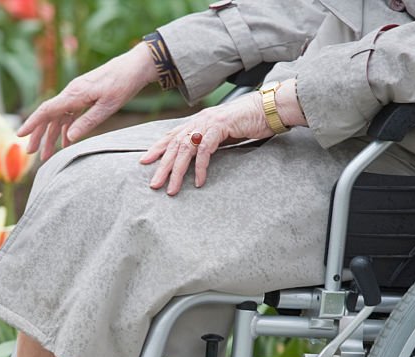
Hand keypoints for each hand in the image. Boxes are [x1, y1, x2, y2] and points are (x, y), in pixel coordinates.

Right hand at [17, 43, 157, 160]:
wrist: (135, 66)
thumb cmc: (123, 85)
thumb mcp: (108, 107)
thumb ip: (88, 122)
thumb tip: (69, 138)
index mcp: (74, 94)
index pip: (47, 110)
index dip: (32, 123)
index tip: (20, 135)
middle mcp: (71, 93)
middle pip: (48, 116)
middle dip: (39, 135)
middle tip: (32, 154)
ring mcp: (77, 94)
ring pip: (58, 117)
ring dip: (51, 136)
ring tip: (47, 155)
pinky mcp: (84, 96)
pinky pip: (69, 115)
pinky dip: (65, 129)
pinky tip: (65, 143)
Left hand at [140, 92, 272, 195]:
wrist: (269, 109)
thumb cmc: (249, 122)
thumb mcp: (224, 134)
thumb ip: (210, 141)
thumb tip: (200, 157)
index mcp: (198, 120)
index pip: (173, 135)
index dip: (158, 147)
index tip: (145, 161)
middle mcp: (200, 119)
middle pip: (174, 144)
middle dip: (162, 165)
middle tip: (154, 184)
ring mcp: (209, 122)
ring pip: (185, 149)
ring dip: (177, 171)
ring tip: (172, 189)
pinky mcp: (220, 127)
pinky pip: (204, 150)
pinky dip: (200, 168)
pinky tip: (199, 182)